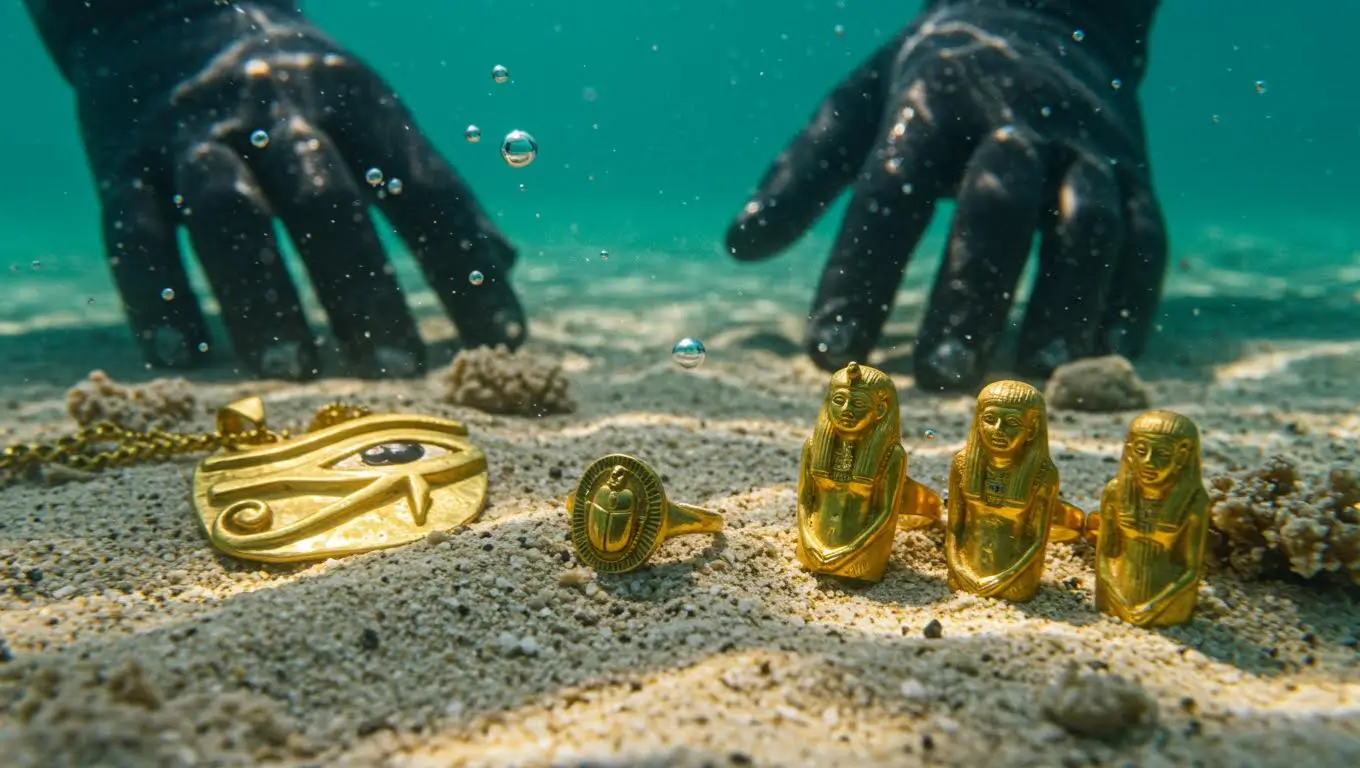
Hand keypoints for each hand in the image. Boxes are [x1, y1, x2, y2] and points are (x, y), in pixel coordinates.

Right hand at [64, 2, 524, 377]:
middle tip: (397, 367)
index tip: (500, 340)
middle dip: (363, 286)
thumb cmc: (300, 93)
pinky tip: (186, 358)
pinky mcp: (121, 164)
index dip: (467, 267)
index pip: (426, 190)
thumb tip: (504, 266)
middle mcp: (277, 109)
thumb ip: (431, 190)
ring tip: (290, 369)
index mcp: (357, 101)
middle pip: (324, 199)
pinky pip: (133, 233)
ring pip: (227, 214)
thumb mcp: (372, 114)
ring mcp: (195, 135)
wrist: (165, 16)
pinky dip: (157, 298)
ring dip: (260, 296)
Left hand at [725, 0, 1165, 390]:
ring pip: (1089, 226)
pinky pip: (1146, 244)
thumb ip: (799, 176)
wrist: (1052, 9)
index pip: (889, 190)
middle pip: (1000, 206)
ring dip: (1063, 306)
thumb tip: (738, 246)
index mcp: (932, 101)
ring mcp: (1088, 145)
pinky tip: (1094, 370)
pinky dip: (1126, 307)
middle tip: (937, 378)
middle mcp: (1017, 118)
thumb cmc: (932, 82)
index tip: (827, 353)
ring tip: (1030, 383)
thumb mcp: (856, 105)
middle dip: (970, 293)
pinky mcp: (1139, 174)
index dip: (858, 274)